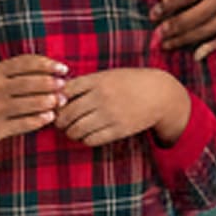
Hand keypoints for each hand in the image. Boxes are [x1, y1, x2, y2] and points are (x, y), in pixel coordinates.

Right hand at [0, 55, 69, 158]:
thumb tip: (54, 69)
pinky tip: (50, 117)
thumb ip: (19, 71)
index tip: (64, 69)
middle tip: (64, 86)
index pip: (26, 63)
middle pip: (29, 83)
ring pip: (28, 104)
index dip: (47, 64)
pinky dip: (39, 120)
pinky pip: (23, 123)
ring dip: (48, 102)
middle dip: (50, 83)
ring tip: (60, 101)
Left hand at [55, 66, 189, 147]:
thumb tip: (59, 94)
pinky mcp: (118, 130)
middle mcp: (101, 97)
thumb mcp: (108, 76)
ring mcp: (109, 115)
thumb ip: (86, 83)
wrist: (159, 94)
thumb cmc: (130, 83)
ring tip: (72, 130)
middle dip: (59, 120)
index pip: (65, 91)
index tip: (56, 103)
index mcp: (97, 80)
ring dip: (70, 132)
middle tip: (59, 122)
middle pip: (67, 113)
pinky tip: (87, 135)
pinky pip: (91, 140)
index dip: (56, 99)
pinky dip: (84, 139)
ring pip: (77, 129)